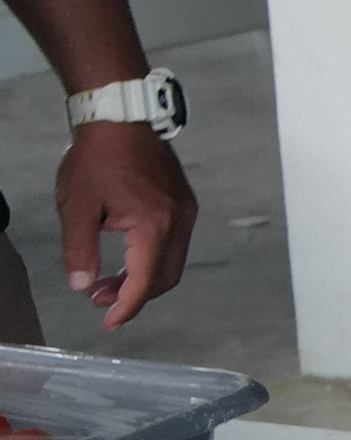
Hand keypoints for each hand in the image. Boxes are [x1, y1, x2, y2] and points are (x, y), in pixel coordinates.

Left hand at [53, 120, 184, 326]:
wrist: (120, 118)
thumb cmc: (95, 160)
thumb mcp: (76, 207)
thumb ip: (79, 250)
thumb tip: (81, 285)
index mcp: (153, 226)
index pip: (145, 281)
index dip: (127, 306)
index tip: (108, 322)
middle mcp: (179, 222)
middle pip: (165, 277)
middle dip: (134, 295)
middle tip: (98, 298)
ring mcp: (185, 211)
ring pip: (172, 261)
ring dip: (143, 278)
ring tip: (107, 280)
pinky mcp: (184, 202)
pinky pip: (175, 243)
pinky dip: (152, 259)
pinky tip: (126, 256)